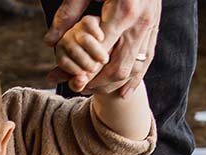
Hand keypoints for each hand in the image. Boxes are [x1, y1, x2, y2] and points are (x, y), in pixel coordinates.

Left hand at [44, 0, 161, 97]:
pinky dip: (135, 77)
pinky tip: (123, 92)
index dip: (85, 71)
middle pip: (118, 67)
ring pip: (134, 67)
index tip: (70, 83)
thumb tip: (50, 41)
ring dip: (113, 83)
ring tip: (93, 90)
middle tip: (77, 88)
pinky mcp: (156, 25)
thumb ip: (69, 13)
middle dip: (97, 82)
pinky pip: (148, 58)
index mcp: (123, 11)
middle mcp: (140, 22)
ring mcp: (151, 25)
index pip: (100, 53)